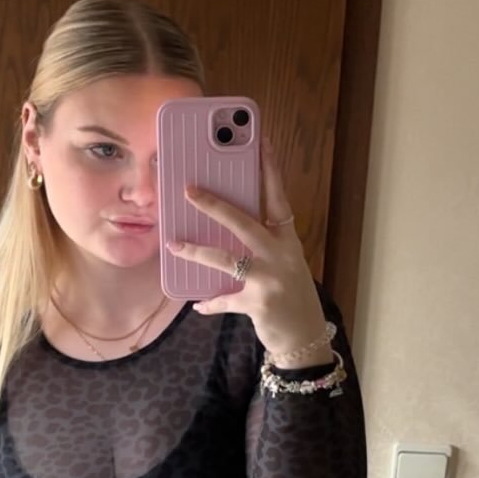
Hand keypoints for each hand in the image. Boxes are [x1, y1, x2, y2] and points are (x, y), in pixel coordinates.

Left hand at [164, 135, 328, 359]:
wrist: (305, 337)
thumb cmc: (291, 296)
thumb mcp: (283, 264)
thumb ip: (261, 245)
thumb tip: (222, 228)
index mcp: (287, 240)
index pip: (277, 197)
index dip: (269, 169)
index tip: (260, 140)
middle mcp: (280, 254)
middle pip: (244, 222)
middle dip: (214, 205)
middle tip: (189, 190)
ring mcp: (270, 279)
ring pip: (226, 258)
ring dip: (197, 251)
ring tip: (174, 245)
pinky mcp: (258, 304)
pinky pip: (225, 300)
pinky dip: (210, 303)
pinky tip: (197, 305)